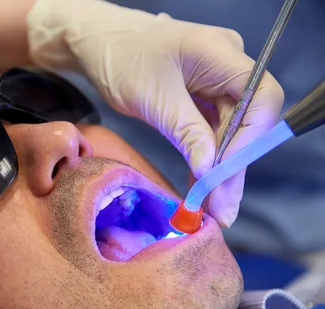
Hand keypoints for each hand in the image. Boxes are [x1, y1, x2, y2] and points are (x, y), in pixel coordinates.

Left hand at [27, 0, 283, 226]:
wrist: (100, 46)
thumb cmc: (122, 61)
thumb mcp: (154, 100)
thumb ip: (187, 133)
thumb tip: (211, 171)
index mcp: (220, 53)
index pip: (260, 97)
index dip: (249, 139)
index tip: (223, 174)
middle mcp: (227, 66)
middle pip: (247, 121)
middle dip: (232, 166)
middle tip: (223, 208)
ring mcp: (217, 82)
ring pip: (230, 131)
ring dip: (220, 170)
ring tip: (214, 209)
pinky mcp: (203, 97)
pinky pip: (212, 131)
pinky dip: (205, 158)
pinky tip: (201, 188)